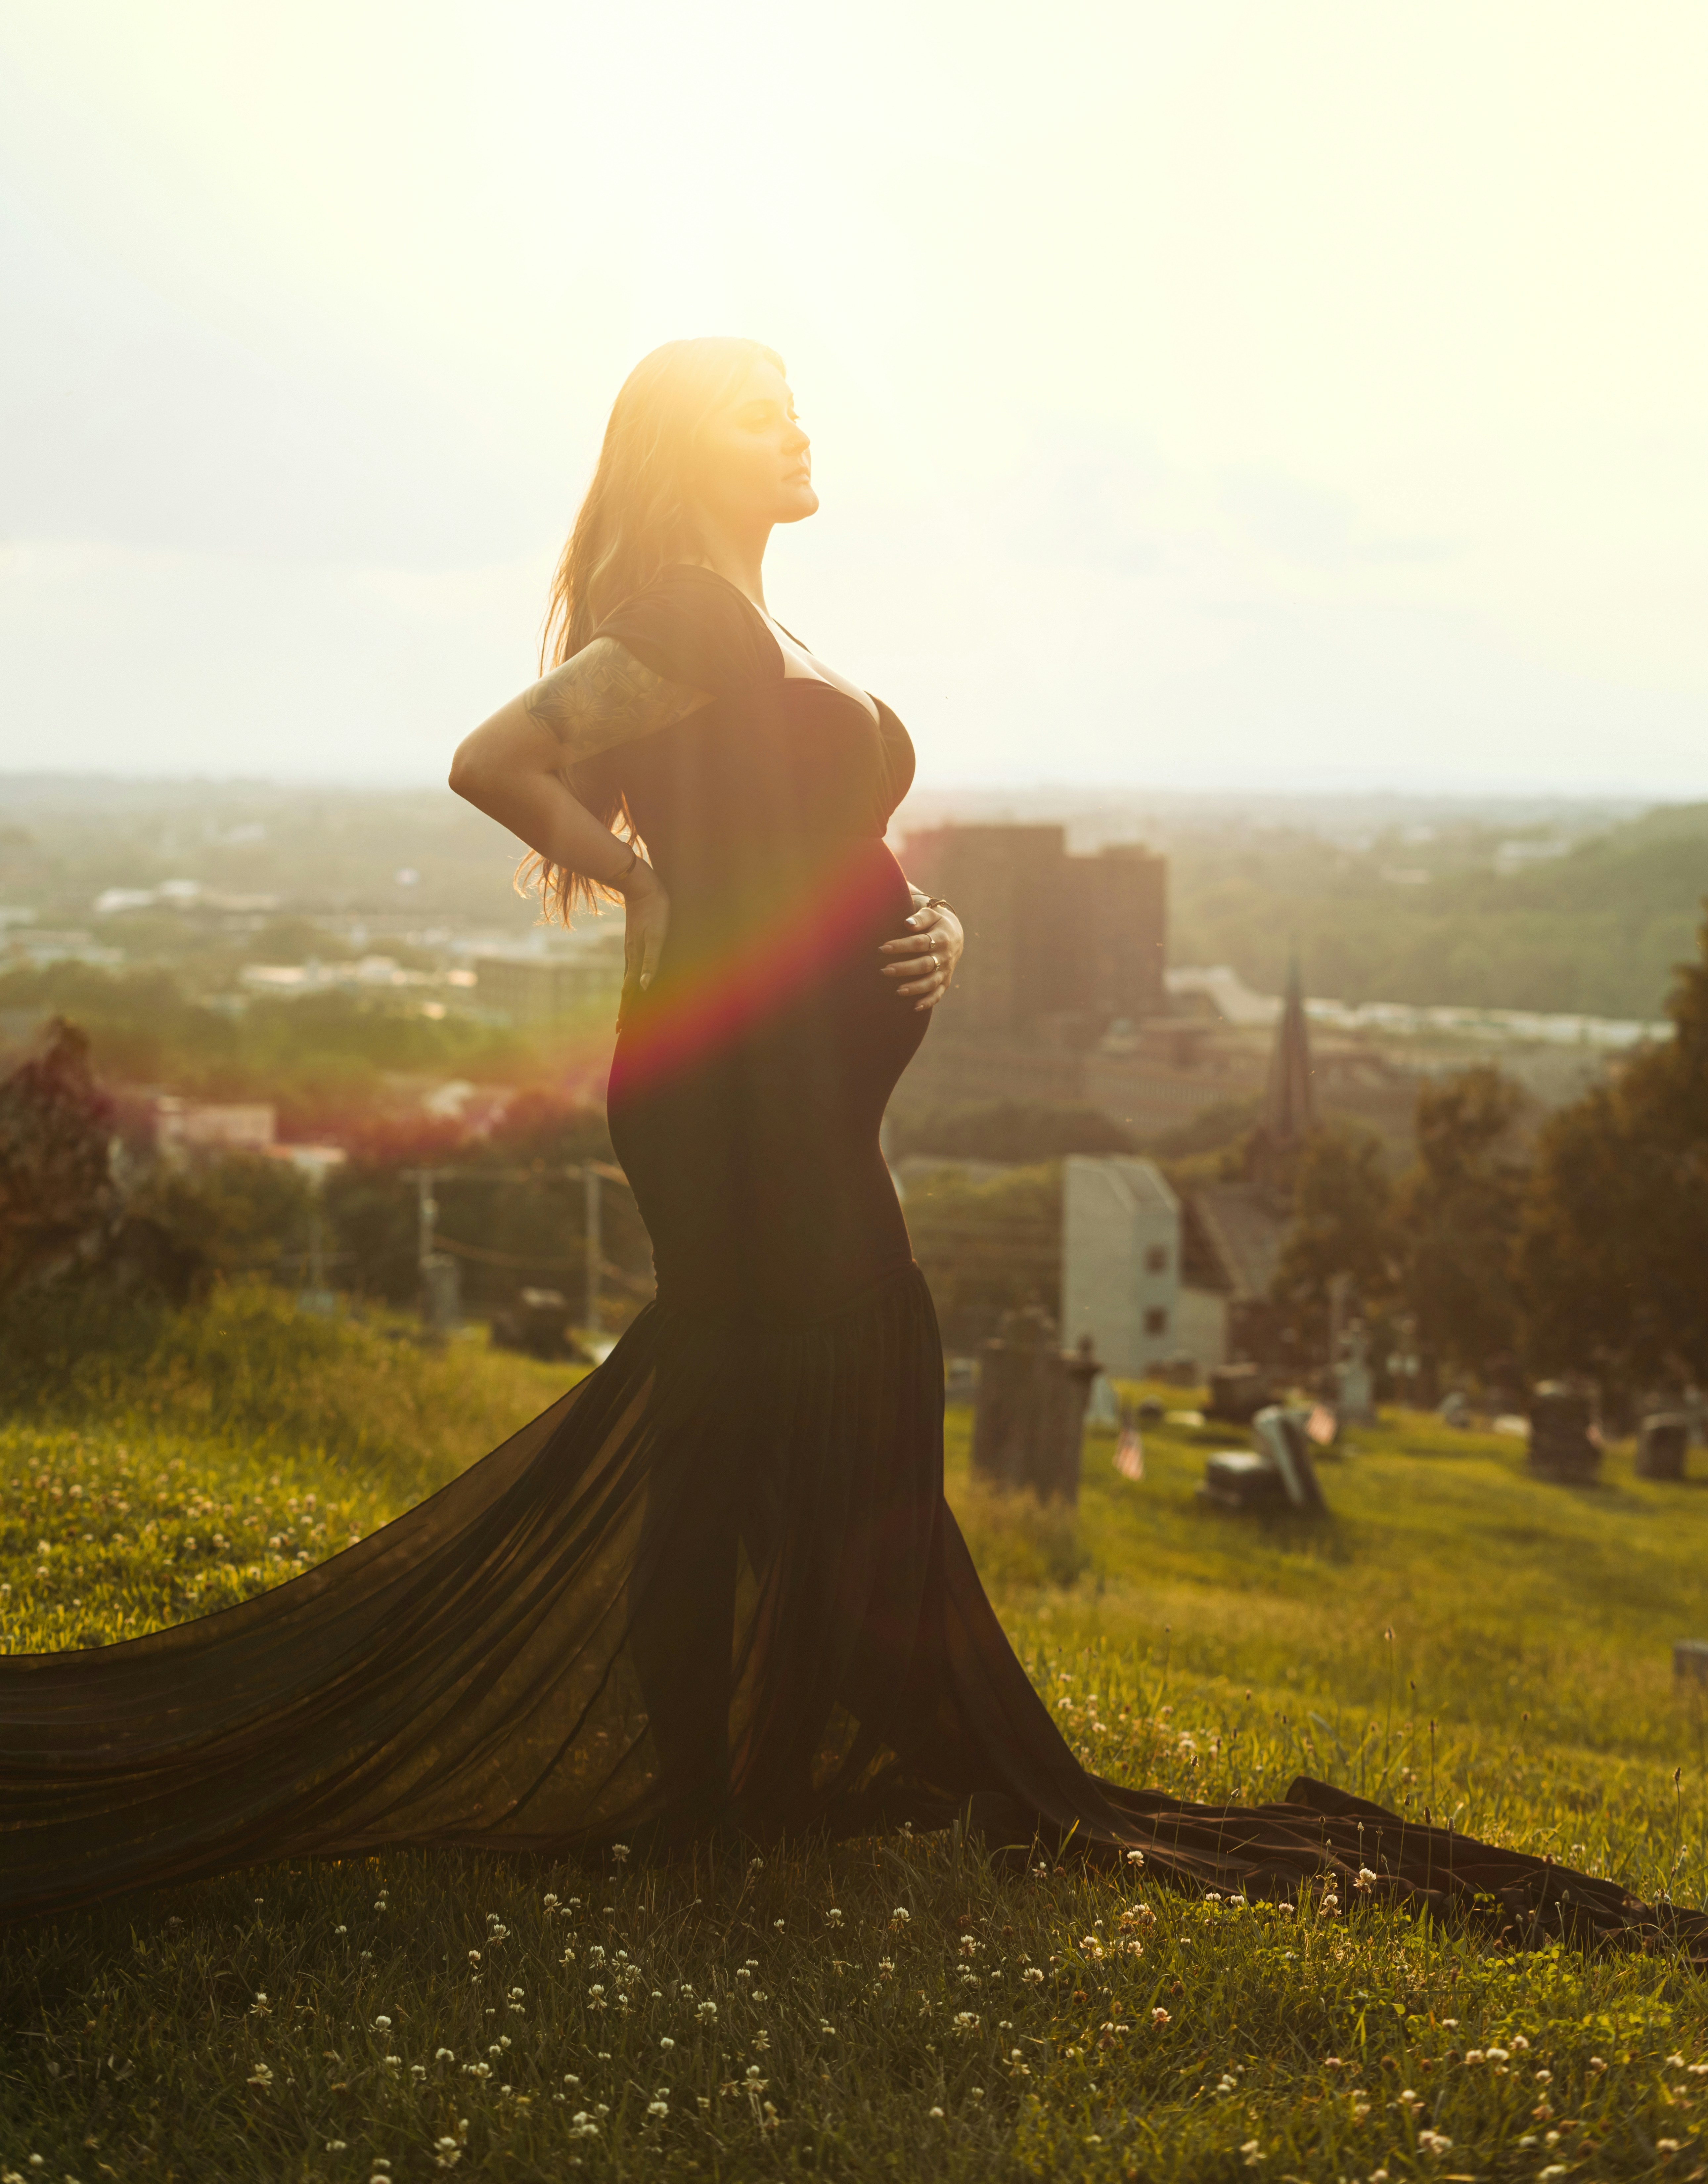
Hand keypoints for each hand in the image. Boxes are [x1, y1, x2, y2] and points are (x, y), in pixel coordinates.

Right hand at [618, 863, 669, 1014]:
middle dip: (625, 1010)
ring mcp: (632, 948)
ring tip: (626, 1009)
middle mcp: (632, 956)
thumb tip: (644, 987)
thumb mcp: (657, 937)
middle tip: (620, 1029)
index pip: (630, 992)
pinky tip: (636, 980)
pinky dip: (633, 980)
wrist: (642, 885)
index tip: (621, 1030)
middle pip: (627, 989)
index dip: (627, 1011)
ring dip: (628, 997)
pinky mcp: (636, 940)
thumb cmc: (655, 910)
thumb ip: (651, 962)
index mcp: (636, 959)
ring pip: (628, 979)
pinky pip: (633, 966)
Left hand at [879, 899, 963, 1010]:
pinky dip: (928, 1001)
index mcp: (941, 938)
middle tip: (884, 971)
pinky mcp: (945, 981)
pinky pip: (938, 993)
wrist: (954, 935)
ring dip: (915, 988)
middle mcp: (945, 956)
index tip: (883, 948)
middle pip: (924, 964)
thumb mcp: (931, 914)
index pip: (919, 943)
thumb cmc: (935, 923)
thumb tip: (907, 924)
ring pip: (931, 982)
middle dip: (904, 969)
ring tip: (897, 990)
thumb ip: (920, 918)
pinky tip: (915, 1007)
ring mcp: (946, 970)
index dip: (901, 946)